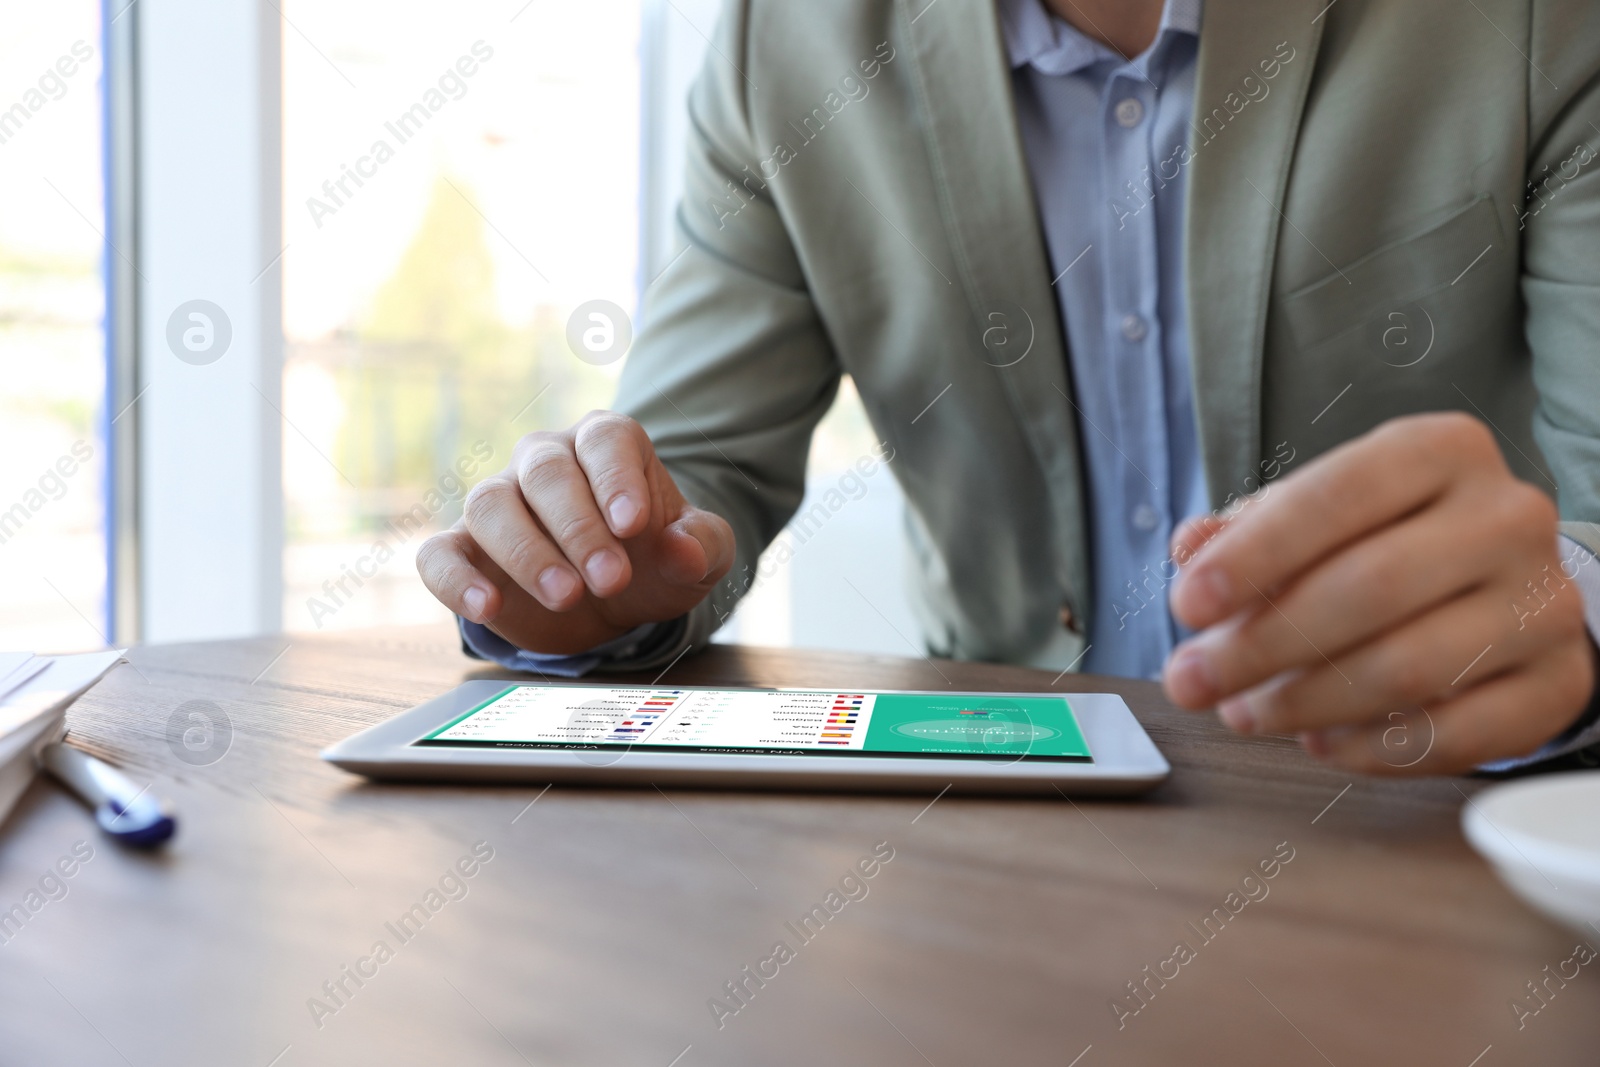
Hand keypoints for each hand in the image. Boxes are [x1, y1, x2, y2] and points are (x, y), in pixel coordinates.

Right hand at [417, 411, 734, 654]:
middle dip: (578, 528)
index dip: (616, 479)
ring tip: (565, 596)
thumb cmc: (657, 560)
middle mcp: (546, 460)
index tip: (633, 526)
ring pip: (491, 505)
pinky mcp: (465, 550)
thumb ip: (703, 546)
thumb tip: (683, 549)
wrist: (618, 599)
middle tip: (611, 579)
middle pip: (546, 472)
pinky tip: (486, 606)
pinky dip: (455, 579)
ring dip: (526, 551)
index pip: (604, 441)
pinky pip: (439, 553)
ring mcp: (500, 500)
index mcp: (605, 444)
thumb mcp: (700, 556)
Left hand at [1161, 412, 1594, 774]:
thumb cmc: (1384, 542)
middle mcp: (1507, 517)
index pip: (1337, 495)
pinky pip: (1455, 733)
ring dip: (1304, 701)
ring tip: (1242, 712)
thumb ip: (1246, 531)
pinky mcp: (1557, 683)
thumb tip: (1191, 547)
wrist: (1504, 588)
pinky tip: (1318, 741)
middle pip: (1369, 587)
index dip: (1254, 555)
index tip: (1187, 606)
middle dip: (1261, 643)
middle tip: (1190, 680)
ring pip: (1408, 667)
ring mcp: (1543, 603)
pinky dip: (1371, 747)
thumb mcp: (1315, 516)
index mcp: (1441, 451)